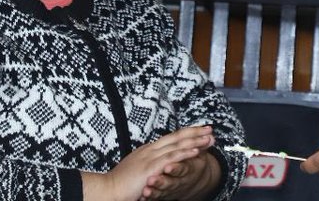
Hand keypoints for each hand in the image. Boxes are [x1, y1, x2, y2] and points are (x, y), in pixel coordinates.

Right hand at [81, 126, 213, 200]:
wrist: (108, 190)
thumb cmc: (120, 184)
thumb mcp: (136, 170)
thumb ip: (147, 165)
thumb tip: (156, 165)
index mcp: (148, 150)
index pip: (170, 138)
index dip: (186, 133)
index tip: (199, 130)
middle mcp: (151, 150)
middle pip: (176, 137)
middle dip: (195, 132)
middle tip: (210, 129)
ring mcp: (151, 157)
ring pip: (177, 145)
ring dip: (195, 141)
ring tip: (209, 138)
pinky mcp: (151, 167)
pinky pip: (172, 158)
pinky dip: (185, 153)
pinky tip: (197, 151)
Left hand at [142, 150, 220, 199]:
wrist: (195, 181)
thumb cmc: (195, 165)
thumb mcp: (200, 156)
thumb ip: (202, 147)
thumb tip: (211, 137)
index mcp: (190, 170)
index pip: (184, 169)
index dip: (176, 168)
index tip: (167, 167)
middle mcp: (181, 181)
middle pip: (172, 182)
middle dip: (162, 181)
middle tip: (152, 180)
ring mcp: (172, 188)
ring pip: (163, 192)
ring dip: (154, 191)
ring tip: (146, 190)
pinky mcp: (165, 194)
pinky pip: (158, 197)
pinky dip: (151, 197)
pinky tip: (143, 196)